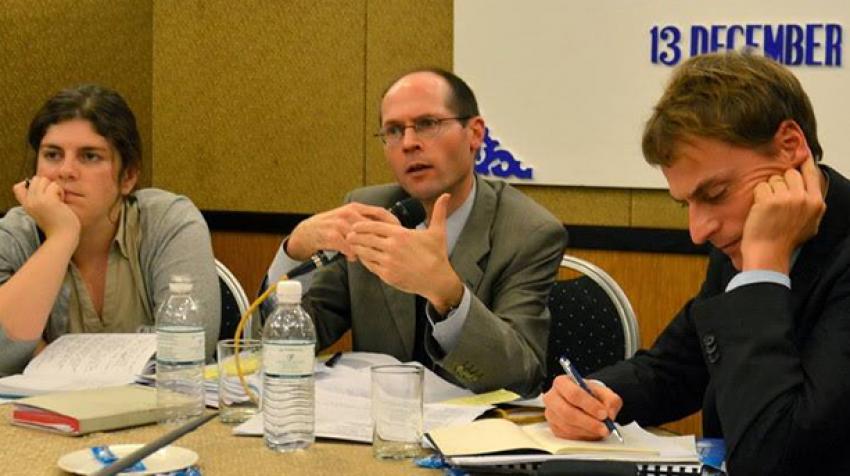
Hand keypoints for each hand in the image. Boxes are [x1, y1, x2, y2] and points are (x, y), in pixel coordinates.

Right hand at [12, 177, 79, 241]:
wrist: (62, 237)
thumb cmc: (57, 225)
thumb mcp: (42, 212)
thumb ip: (39, 200)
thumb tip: (44, 184)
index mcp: (26, 206)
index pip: (18, 187)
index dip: (30, 185)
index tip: (42, 193)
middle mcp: (29, 202)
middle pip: (35, 180)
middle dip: (47, 185)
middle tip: (54, 199)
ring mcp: (37, 200)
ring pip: (44, 180)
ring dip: (54, 187)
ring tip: (58, 201)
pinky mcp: (48, 200)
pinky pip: (54, 185)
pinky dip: (60, 191)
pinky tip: (62, 202)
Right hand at [286, 203, 398, 260]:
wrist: (308, 231)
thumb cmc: (332, 227)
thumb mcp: (350, 219)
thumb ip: (366, 223)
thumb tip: (389, 231)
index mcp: (356, 208)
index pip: (380, 212)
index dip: (393, 222)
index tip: (402, 233)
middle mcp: (349, 213)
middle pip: (373, 226)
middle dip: (382, 238)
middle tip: (390, 249)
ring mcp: (339, 223)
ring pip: (361, 237)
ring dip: (367, 248)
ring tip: (371, 256)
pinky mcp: (331, 235)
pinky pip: (348, 247)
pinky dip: (352, 253)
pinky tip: (353, 258)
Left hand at [347, 193, 462, 310]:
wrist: (438, 280)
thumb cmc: (437, 255)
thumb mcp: (438, 232)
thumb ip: (438, 212)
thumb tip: (446, 195)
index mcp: (401, 234)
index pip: (375, 226)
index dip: (362, 225)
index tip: (355, 225)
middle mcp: (392, 247)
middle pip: (366, 238)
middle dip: (355, 236)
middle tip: (347, 235)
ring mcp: (388, 262)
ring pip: (365, 253)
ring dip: (357, 249)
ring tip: (352, 246)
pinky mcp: (387, 275)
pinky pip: (370, 266)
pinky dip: (365, 261)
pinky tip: (363, 258)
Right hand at [543, 375, 622, 439]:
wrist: (584, 403)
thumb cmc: (590, 395)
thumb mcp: (604, 392)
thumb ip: (611, 400)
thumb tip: (609, 414)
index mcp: (562, 383)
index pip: (573, 394)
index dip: (589, 405)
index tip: (604, 414)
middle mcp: (552, 398)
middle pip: (567, 412)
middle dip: (589, 422)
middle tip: (605, 427)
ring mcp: (551, 414)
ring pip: (568, 427)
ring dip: (588, 431)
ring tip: (601, 430)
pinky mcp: (554, 428)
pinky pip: (568, 436)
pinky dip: (583, 436)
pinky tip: (592, 432)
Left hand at [740, 156, 825, 272]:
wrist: (768, 252)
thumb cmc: (785, 240)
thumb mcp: (809, 222)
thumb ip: (810, 203)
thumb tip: (810, 185)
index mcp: (816, 203)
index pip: (811, 173)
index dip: (805, 161)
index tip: (802, 152)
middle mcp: (804, 198)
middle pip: (790, 173)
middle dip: (780, 182)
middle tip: (775, 200)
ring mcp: (787, 198)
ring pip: (774, 179)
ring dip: (768, 190)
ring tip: (768, 209)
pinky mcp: (769, 200)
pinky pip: (761, 187)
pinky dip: (758, 196)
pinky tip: (760, 210)